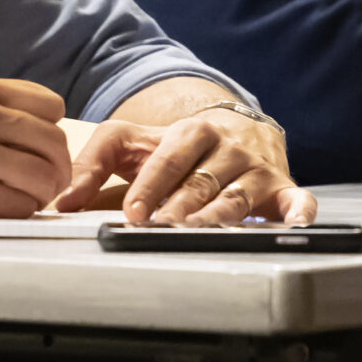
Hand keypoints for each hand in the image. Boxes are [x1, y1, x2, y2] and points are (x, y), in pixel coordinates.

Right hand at [0, 72, 73, 218]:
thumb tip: (28, 131)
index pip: (50, 105)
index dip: (50, 132)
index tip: (38, 150)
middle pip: (53, 142)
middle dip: (56, 169)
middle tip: (44, 185)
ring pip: (43, 175)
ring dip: (41, 195)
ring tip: (24, 201)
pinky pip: (18, 205)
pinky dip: (19, 213)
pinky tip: (1, 212)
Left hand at [56, 93, 318, 225]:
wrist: (237, 127)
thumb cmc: (176, 144)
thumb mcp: (130, 142)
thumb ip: (93, 166)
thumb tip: (63, 202)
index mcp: (189, 132)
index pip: (168, 159)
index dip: (151, 185)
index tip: (134, 212)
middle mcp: (226, 147)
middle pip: (202, 182)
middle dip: (181, 207)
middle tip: (163, 228)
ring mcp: (255, 168)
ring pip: (238, 197)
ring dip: (220, 217)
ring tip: (200, 234)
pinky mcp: (282, 188)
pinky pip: (295, 200)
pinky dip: (298, 212)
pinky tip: (295, 224)